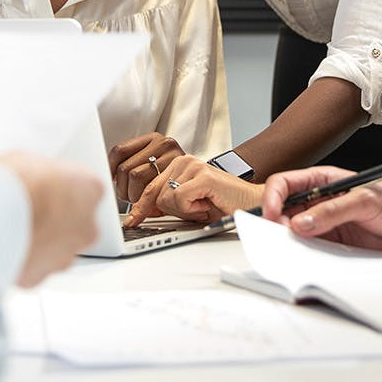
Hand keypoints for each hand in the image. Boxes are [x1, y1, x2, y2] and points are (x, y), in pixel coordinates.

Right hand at [0, 151, 102, 287]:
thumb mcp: (28, 160)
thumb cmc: (14, 184)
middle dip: (55, 220)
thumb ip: (41, 175)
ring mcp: (66, 254)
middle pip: (75, 223)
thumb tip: (30, 178)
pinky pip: (34, 267)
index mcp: (89, 190)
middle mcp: (86, 226)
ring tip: (13, 229)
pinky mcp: (42, 275)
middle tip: (30, 210)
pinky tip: (4, 246)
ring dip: (40, 242)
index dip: (62, 189)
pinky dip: (22, 259)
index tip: (47, 189)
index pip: (86, 190)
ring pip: (56, 249)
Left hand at [106, 132, 185, 202]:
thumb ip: (139, 168)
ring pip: (135, 175)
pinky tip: (154, 206)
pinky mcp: (182, 167)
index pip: (120, 150)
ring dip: (134, 196)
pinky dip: (147, 201)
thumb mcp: (160, 169)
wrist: (216, 185)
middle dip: (123, 189)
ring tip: (143, 204)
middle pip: (125, 166)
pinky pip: (152, 186)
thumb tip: (114, 180)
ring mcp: (173, 154)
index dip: (110, 168)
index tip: (112, 182)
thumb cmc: (186, 182)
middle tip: (130, 199)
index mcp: (155, 140)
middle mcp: (164, 143)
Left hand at [125, 155, 263, 225]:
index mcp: (177, 165)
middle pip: (155, 194)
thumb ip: (165, 204)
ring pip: (166, 199)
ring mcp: (193, 166)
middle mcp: (183, 161)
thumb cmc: (222, 204)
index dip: (140, 207)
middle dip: (172, 210)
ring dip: (185, 211)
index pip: (149, 186)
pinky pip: (179, 199)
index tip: (132, 220)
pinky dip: (192, 209)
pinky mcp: (202, 175)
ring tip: (203, 205)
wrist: (249, 203)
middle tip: (196, 208)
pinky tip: (206, 204)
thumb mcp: (186, 205)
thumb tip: (143, 211)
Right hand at [259, 166, 381, 252]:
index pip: (286, 184)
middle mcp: (320, 201)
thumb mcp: (366, 201)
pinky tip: (305, 257)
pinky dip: (302, 253)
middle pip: (283, 209)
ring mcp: (325, 223)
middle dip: (276, 222)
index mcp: (324, 180)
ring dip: (288, 240)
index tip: (272, 215)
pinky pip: (309, 248)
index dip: (273, 197)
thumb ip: (334, 211)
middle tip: (281, 237)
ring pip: (293, 230)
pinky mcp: (333, 243)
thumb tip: (302, 223)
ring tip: (292, 249)